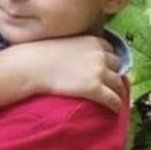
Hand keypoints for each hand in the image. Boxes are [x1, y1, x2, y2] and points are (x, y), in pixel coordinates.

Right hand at [9, 35, 124, 112]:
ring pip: (118, 83)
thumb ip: (78, 45)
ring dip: (117, 90)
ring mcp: (99, 72)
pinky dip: (116, 105)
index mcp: (93, 40)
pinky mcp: (94, 89)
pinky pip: (113, 99)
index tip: (106, 67)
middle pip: (118, 65)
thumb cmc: (41, 53)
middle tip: (109, 82)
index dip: (108, 60)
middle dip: (114, 73)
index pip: (111, 50)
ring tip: (113, 97)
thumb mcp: (65, 40)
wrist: (32, 66)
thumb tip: (80, 55)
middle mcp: (100, 55)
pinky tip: (115, 109)